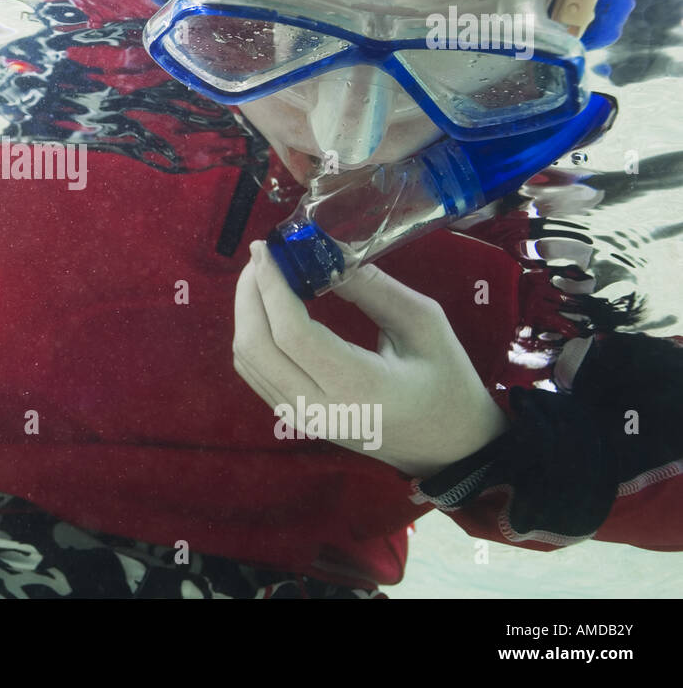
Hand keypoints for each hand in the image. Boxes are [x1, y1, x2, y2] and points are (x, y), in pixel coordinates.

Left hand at [233, 240, 508, 477]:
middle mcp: (319, 410)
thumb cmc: (446, 381)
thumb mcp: (423, 323)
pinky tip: (268, 308)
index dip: (271, 286)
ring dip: (246, 312)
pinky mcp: (295, 419)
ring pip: (248, 360)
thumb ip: (372, 287)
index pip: (291, 333)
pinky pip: (255, 373)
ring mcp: (302, 419)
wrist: (449, 447)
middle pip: (256, 346)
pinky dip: (252, 334)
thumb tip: (325, 249)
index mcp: (358, 387)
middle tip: (263, 256)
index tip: (266, 247)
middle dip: (250, 293)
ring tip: (264, 275)